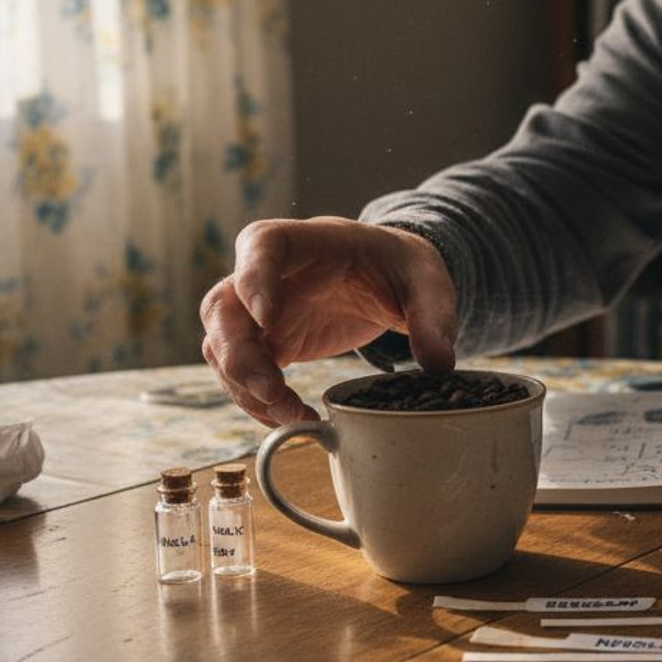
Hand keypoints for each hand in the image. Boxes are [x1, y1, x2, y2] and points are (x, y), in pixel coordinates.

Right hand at [200, 217, 456, 425]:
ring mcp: (261, 311)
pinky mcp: (268, 343)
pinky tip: (290, 419)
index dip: (253, 278)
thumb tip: (439, 363)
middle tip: (273, 391)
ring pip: (221, 345)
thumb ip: (434, 319)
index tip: (268, 317)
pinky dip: (256, 401)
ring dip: (244, 386)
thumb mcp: (429, 285)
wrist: (393, 279)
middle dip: (238, 354)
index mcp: (305, 241)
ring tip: (290, 417)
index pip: (261, 244)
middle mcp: (268, 274)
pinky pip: (241, 373)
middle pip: (223, 305)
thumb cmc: (403, 269)